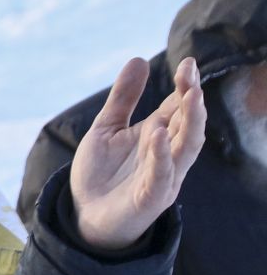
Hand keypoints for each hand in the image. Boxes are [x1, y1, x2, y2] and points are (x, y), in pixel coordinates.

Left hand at [71, 57, 205, 250]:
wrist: (83, 215)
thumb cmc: (101, 173)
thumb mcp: (106, 129)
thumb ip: (123, 98)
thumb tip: (138, 59)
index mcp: (158, 136)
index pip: (178, 108)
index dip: (186, 87)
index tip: (187, 63)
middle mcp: (166, 155)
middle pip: (187, 125)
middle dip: (192, 100)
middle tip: (191, 75)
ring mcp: (162, 177)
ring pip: (186, 149)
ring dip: (190, 123)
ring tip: (190, 96)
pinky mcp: (150, 198)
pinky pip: (161, 177)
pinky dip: (161, 156)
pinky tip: (157, 135)